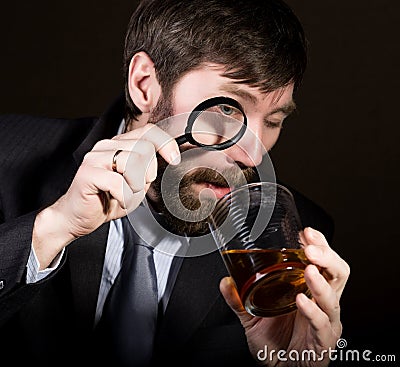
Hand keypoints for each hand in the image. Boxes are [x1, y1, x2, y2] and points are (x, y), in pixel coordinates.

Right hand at [33, 124, 179, 267]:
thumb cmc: (107, 199)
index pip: (148, 131)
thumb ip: (149, 169)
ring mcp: (95, 158)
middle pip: (145, 148)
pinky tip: (117, 200)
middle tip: (135, 187)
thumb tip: (169, 158)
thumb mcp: (137, 183)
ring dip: (136, 186)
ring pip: (133, 163)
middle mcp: (106, 146)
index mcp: (119, 145)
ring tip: (125, 194)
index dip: (166, 143)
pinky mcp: (88, 174)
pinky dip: (124, 197)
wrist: (78, 216)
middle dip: (148, 173)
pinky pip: (118, 183)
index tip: (174, 159)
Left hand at [220, 227, 349, 366]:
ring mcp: (325, 320)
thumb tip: (226, 280)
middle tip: (310, 246)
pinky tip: (301, 300)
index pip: (321, 260)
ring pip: (334, 296)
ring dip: (320, 280)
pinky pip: (322, 323)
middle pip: (336, 272)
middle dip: (326, 255)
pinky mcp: (323, 340)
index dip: (318, 244)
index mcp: (309, 289)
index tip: (305, 232)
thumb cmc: (273, 341)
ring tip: (308, 267)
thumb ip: (238, 298)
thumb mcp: (252, 316)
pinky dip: (312, 310)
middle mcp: (321, 301)